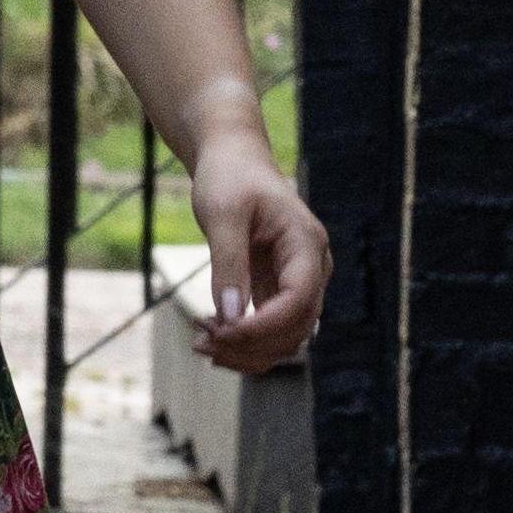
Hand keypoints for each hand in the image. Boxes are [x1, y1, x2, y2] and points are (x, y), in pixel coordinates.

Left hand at [188, 129, 327, 372]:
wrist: (234, 161)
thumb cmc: (230, 178)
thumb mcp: (222, 214)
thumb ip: (228, 264)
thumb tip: (230, 317)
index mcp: (307, 244)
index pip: (298, 301)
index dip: (262, 327)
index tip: (219, 334)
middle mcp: (312, 268)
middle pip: (296, 328)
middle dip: (251, 345)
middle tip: (201, 343)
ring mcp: (299, 282)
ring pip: (286, 337)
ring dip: (247, 351)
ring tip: (200, 345)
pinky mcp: (279, 289)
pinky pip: (270, 328)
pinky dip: (243, 341)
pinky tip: (208, 339)